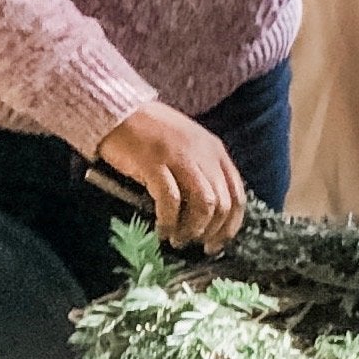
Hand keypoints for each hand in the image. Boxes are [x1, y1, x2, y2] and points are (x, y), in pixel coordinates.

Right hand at [97, 102, 246, 254]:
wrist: (122, 113)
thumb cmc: (153, 135)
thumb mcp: (188, 148)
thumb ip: (201, 173)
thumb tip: (206, 216)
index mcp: (215, 151)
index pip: (237, 194)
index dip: (230, 225)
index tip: (216, 243)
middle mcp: (204, 153)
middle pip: (221, 203)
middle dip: (210, 232)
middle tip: (195, 245)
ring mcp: (180, 157)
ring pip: (203, 204)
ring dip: (191, 229)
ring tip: (177, 240)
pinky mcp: (155, 162)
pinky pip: (171, 200)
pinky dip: (169, 221)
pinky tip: (162, 230)